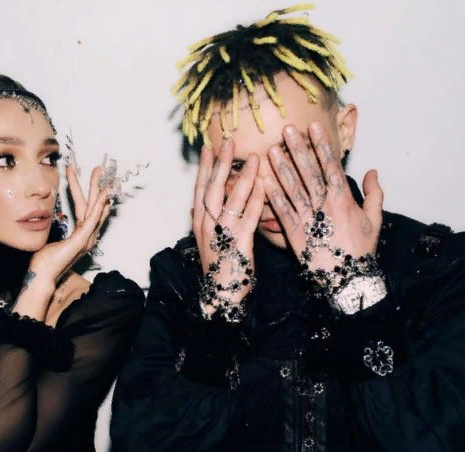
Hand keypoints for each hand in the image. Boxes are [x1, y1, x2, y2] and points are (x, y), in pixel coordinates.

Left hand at [28, 162, 111, 283]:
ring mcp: (87, 238)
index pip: (84, 208)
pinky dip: (99, 206)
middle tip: (98, 168)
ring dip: (99, 190)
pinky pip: (92, 219)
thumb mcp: (51, 238)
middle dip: (96, 185)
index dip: (86, 191)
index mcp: (81, 234)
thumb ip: (57, 227)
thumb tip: (49, 216)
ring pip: (95, 208)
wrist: (42, 275)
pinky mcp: (82, 240)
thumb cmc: (44, 260)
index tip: (88, 178)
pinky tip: (103, 195)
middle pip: (94, 205)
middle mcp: (88, 236)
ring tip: (100, 174)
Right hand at [193, 139, 263, 308]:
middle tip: (228, 142)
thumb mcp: (208, 241)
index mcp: (199, 223)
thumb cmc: (219, 268)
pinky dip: (257, 198)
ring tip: (254, 156)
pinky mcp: (238, 243)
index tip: (209, 147)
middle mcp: (207, 225)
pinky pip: (249, 215)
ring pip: (231, 198)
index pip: (199, 189)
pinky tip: (265, 184)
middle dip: (220, 163)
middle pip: (212, 188)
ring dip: (243, 175)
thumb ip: (206, 221)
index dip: (205, 167)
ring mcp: (222, 233)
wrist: (220, 296)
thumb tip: (199, 205)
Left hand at [261, 121, 382, 272]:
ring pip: (292, 189)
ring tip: (271, 150)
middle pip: (308, 172)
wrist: (347, 279)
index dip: (321, 145)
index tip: (313, 127)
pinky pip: (282, 211)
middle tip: (286, 130)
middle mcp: (324, 206)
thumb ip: (375, 194)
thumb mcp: (375, 220)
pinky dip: (273, 196)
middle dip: (297, 149)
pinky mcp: (294, 233)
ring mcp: (308, 219)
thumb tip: (372, 171)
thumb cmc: (361, 250)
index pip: (330, 166)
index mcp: (344, 200)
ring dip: (281, 168)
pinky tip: (264, 181)